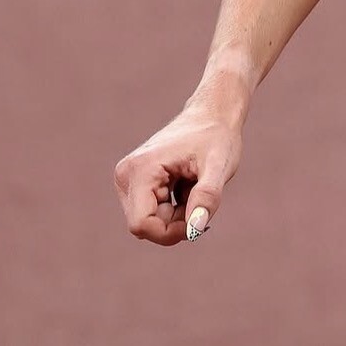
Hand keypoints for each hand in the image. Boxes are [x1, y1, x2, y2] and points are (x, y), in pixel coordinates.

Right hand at [114, 96, 242, 245]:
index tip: (198, 219)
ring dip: (176, 215)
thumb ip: (207, 197)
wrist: (213, 114)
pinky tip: (187, 184)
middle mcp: (126, 175)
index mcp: (141, 170)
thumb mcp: (219, 165)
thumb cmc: (217, 137)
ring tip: (195, 187)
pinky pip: (151, 213)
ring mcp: (128, 178)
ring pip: (149, 221)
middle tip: (200, 197)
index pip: (142, 224)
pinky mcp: (135, 182)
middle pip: (145, 226)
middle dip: (176, 222)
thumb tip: (195, 230)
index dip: (171, 232)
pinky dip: (174, 208)